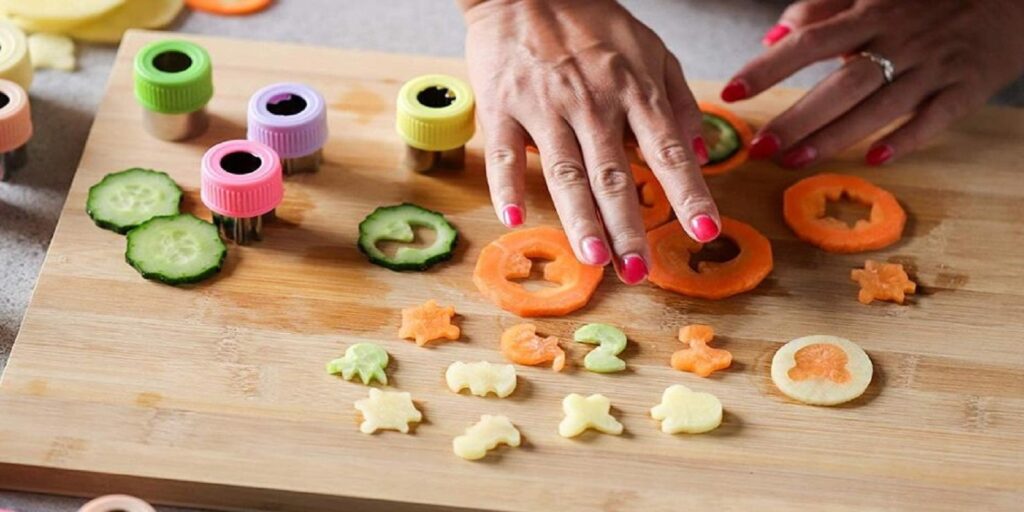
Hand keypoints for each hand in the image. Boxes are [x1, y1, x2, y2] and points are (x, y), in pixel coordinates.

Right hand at [462, 0, 720, 284]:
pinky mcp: (502, 107)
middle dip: (629, 226)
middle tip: (639, 271)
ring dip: (580, 219)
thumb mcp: (651, 49)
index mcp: (633, 89)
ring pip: (564, 171)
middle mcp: (591, 102)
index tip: (706, 231)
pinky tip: (514, 218)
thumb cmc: (591, 21)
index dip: (688, 192)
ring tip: (594, 259)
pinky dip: (507, 186)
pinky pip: (503, 153)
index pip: (667, 150)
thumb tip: (702, 152)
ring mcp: (544, 106)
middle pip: (614, 173)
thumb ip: (677, 101)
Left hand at [724, 0, 1023, 166]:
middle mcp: (900, 41)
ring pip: (879, 107)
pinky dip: (906, 139)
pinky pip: (935, 119)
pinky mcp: (966, 88)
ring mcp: (934, 67)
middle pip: (839, 84)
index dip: (767, 68)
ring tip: (793, 162)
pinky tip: (874, 159)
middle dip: (795, 118)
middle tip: (758, 147)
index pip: (808, 42)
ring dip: (834, 137)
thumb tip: (771, 37)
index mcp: (871, 13)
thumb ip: (821, 9)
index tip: (730, 92)